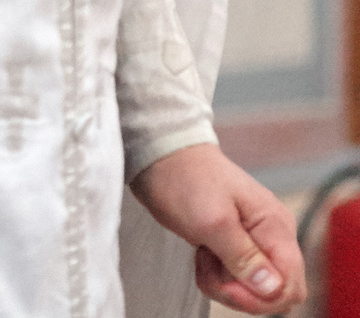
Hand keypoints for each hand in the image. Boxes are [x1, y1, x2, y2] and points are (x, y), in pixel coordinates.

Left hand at [133, 142, 302, 312]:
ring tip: (202, 256)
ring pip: (254, 289)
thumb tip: (273, 288)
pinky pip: (237, 278)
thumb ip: (243, 256)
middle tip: (210, 272)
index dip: (261, 296)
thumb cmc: (184, 179)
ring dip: (224, 284)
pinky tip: (201, 255)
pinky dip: (217, 276)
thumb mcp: (211, 220)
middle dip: (242, 294)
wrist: (160, 153)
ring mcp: (254, 241)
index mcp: (276, 227)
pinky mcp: (234, 244)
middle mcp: (272, 236)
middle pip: (276, 292)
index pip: (290, 284)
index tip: (226, 285)